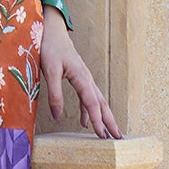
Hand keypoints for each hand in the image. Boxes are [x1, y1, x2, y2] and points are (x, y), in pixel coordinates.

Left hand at [40, 5, 120, 138]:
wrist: (52, 30)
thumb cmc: (50, 47)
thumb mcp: (49, 70)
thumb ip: (54, 94)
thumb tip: (57, 117)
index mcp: (82, 77)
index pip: (91, 103)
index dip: (97, 120)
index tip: (103, 136)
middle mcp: (87, 78)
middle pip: (101, 103)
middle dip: (110, 121)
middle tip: (119, 139)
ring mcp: (84, 78)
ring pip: (97, 101)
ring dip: (103, 117)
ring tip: (108, 134)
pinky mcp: (79, 78)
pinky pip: (88, 97)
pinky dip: (89, 110)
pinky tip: (84, 122)